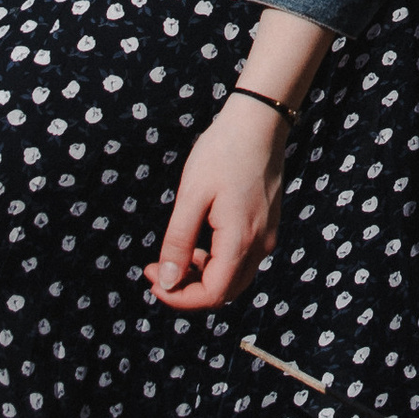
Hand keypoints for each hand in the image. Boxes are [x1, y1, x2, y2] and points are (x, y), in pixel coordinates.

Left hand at [148, 100, 285, 313]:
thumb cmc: (222, 152)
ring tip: (176, 256)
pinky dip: (217, 263)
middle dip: (187, 290)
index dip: (178, 297)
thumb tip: (166, 281)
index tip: (151, 278)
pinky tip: (199, 244)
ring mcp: (267, 236)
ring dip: (202, 278)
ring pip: (234, 279)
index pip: (211, 295)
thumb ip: (179, 242)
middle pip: (224, 293)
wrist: (259, 120)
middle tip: (155, 270)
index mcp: (240, 241)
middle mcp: (260, 245)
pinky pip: (242, 260)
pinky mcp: (267, 226)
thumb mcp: (192, 196)